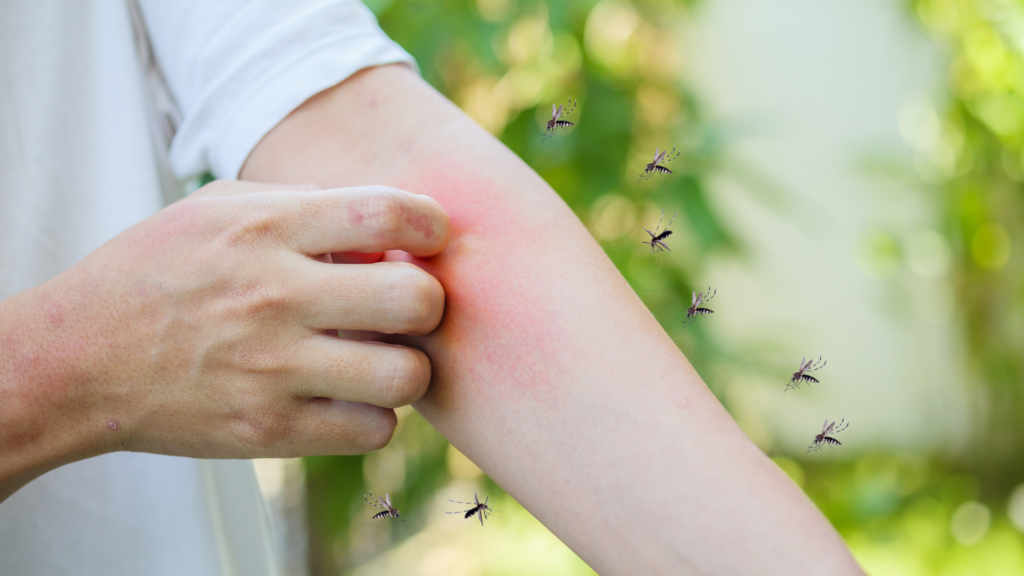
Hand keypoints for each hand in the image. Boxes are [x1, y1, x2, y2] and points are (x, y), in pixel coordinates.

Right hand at [30, 180, 448, 461]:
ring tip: (380, 357)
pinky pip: (372, 430)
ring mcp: (273, 370)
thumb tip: (386, 223)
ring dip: (407, 367)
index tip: (429, 237)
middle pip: (415, 301)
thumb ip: (305, 203)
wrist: (78, 360)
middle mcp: (275, 296)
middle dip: (428, 301)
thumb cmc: (158, 271)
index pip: (388, 213)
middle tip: (406, 306)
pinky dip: (374, 415)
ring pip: (405, 377)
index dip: (431, 224)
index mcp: (266, 229)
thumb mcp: (219, 208)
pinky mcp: (268, 432)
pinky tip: (349, 396)